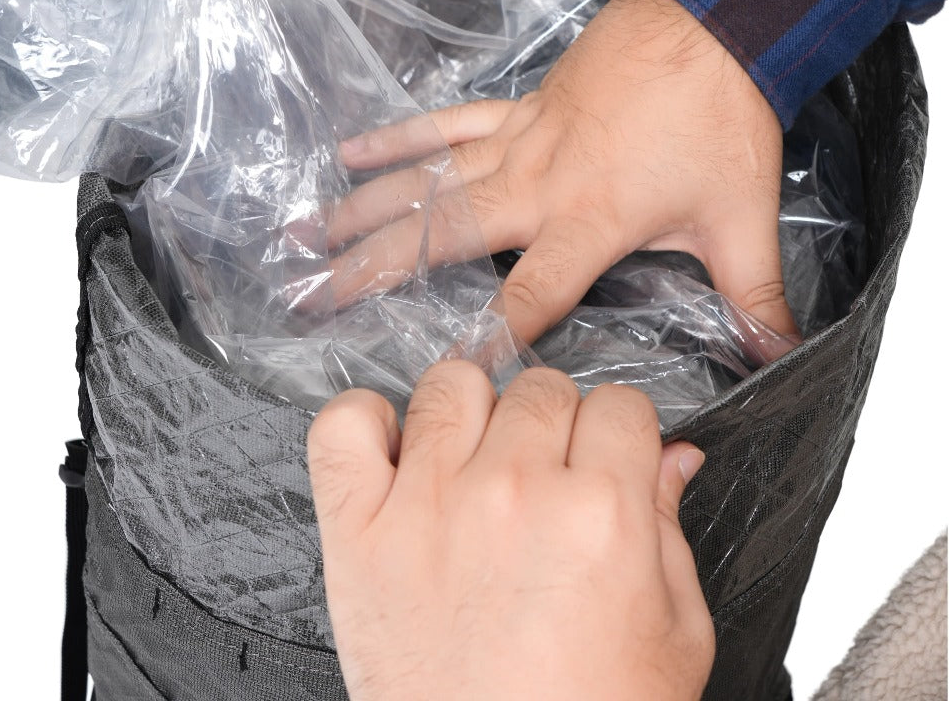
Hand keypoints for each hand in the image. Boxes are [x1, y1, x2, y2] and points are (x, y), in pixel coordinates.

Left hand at [308, 362, 715, 700]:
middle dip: (553, 425)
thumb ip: (671, 527)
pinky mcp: (358, 530)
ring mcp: (428, 504)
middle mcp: (514, 493)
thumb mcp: (675, 634)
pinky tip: (393, 455)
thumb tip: (673, 454)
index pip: (620, 405)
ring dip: (469, 414)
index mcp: (602, 515)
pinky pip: (344, 423)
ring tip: (472, 466)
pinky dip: (363, 423)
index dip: (620, 433)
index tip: (606, 456)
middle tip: (544, 478)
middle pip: (540, 388)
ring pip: (451, 383)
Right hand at [329, 0, 798, 343]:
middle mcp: (536, 185)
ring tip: (307, 233)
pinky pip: (445, 126)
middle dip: (371, 270)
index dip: (488, 344)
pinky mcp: (516, 110)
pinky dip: (398, 138)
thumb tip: (781, 358)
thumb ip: (754, 297)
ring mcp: (517, 143)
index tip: (442, 378)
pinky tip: (351, 151)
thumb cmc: (719, 120)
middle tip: (311, 294)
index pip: (527, 299)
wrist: (710, 25)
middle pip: (440, 237)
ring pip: (426, 182)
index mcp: (588, 221)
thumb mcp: (741, 219)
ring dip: (364, 209)